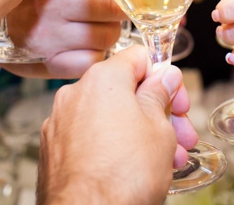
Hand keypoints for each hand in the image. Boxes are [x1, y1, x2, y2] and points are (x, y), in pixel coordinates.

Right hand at [2, 0, 125, 78]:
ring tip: (99, 27)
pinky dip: (96, 55)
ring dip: (110, 33)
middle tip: (117, 9)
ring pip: (108, 35)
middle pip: (111, 6)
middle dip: (122, 8)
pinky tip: (87, 47)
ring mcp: (52, 34)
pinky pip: (92, 60)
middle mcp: (55, 2)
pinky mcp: (50, 61)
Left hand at [37, 46, 197, 204]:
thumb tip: (164, 77)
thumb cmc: (124, 176)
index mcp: (102, 79)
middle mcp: (75, 95)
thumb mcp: (159, 128)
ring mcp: (60, 124)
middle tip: (180, 135)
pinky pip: (89, 138)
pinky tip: (133, 168)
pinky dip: (112, 146)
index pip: (139, 58)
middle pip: (124, 90)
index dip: (165, 78)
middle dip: (156, 112)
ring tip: (165, 160)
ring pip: (108, 117)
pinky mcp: (53, 152)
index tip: (177, 100)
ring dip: (138, 132)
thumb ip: (161, 95)